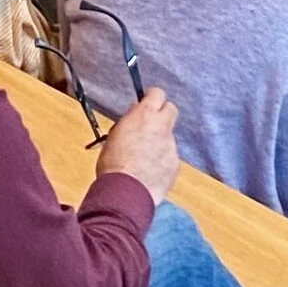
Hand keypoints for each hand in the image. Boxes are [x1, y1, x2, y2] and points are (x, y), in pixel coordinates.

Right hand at [98, 86, 181, 203]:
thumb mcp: (115, 135)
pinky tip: (149, 172)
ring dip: (160, 142)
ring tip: (143, 159)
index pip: (157, 93)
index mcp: (144, 116)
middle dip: (162, 115)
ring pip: (169, 136)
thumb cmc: (113, 165)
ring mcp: (171, 146)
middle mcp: (161, 127)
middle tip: (150, 126)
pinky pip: (170, 157)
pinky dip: (162, 162)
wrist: (125, 193)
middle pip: (171, 109)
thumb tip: (136, 115)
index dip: (152, 99)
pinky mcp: (175, 164)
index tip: (146, 105)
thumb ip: (130, 121)